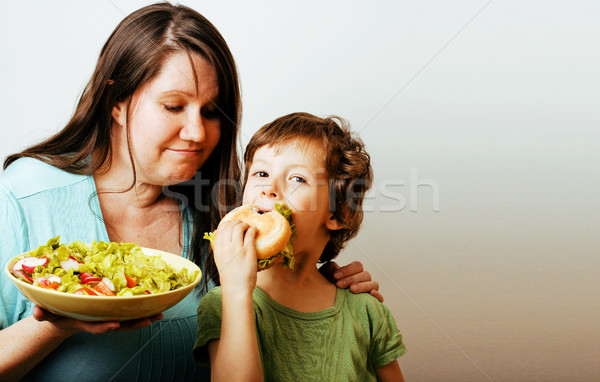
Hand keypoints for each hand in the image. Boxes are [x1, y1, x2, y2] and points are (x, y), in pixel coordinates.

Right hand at [32, 305, 162, 333]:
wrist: (65, 314)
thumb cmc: (56, 312)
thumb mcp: (47, 312)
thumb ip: (42, 312)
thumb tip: (37, 312)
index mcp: (84, 322)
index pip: (96, 326)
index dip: (105, 327)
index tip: (115, 325)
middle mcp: (99, 320)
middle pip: (119, 325)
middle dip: (134, 324)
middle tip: (149, 320)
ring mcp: (108, 316)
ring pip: (128, 320)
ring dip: (143, 318)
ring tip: (159, 314)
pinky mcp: (113, 310)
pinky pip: (129, 311)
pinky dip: (142, 309)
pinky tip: (157, 305)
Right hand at [213, 220, 257, 293]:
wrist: (236, 288)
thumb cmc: (230, 276)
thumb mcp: (219, 260)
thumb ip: (220, 248)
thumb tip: (218, 234)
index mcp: (218, 249)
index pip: (220, 229)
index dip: (226, 224)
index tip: (232, 224)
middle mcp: (226, 247)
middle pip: (229, 226)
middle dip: (236, 222)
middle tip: (242, 224)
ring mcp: (237, 249)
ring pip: (239, 227)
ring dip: (245, 224)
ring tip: (248, 227)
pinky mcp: (248, 251)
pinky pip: (250, 233)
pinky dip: (252, 229)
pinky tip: (254, 231)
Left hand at [320, 261, 383, 302]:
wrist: (328, 304)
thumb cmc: (328, 287)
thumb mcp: (326, 276)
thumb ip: (330, 269)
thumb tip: (336, 268)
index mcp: (355, 272)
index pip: (357, 266)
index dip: (347, 269)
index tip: (335, 276)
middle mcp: (364, 280)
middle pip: (366, 274)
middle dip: (352, 279)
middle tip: (339, 285)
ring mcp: (370, 290)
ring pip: (374, 284)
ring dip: (363, 286)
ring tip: (352, 290)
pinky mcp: (373, 302)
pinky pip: (380, 298)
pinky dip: (378, 295)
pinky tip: (371, 294)